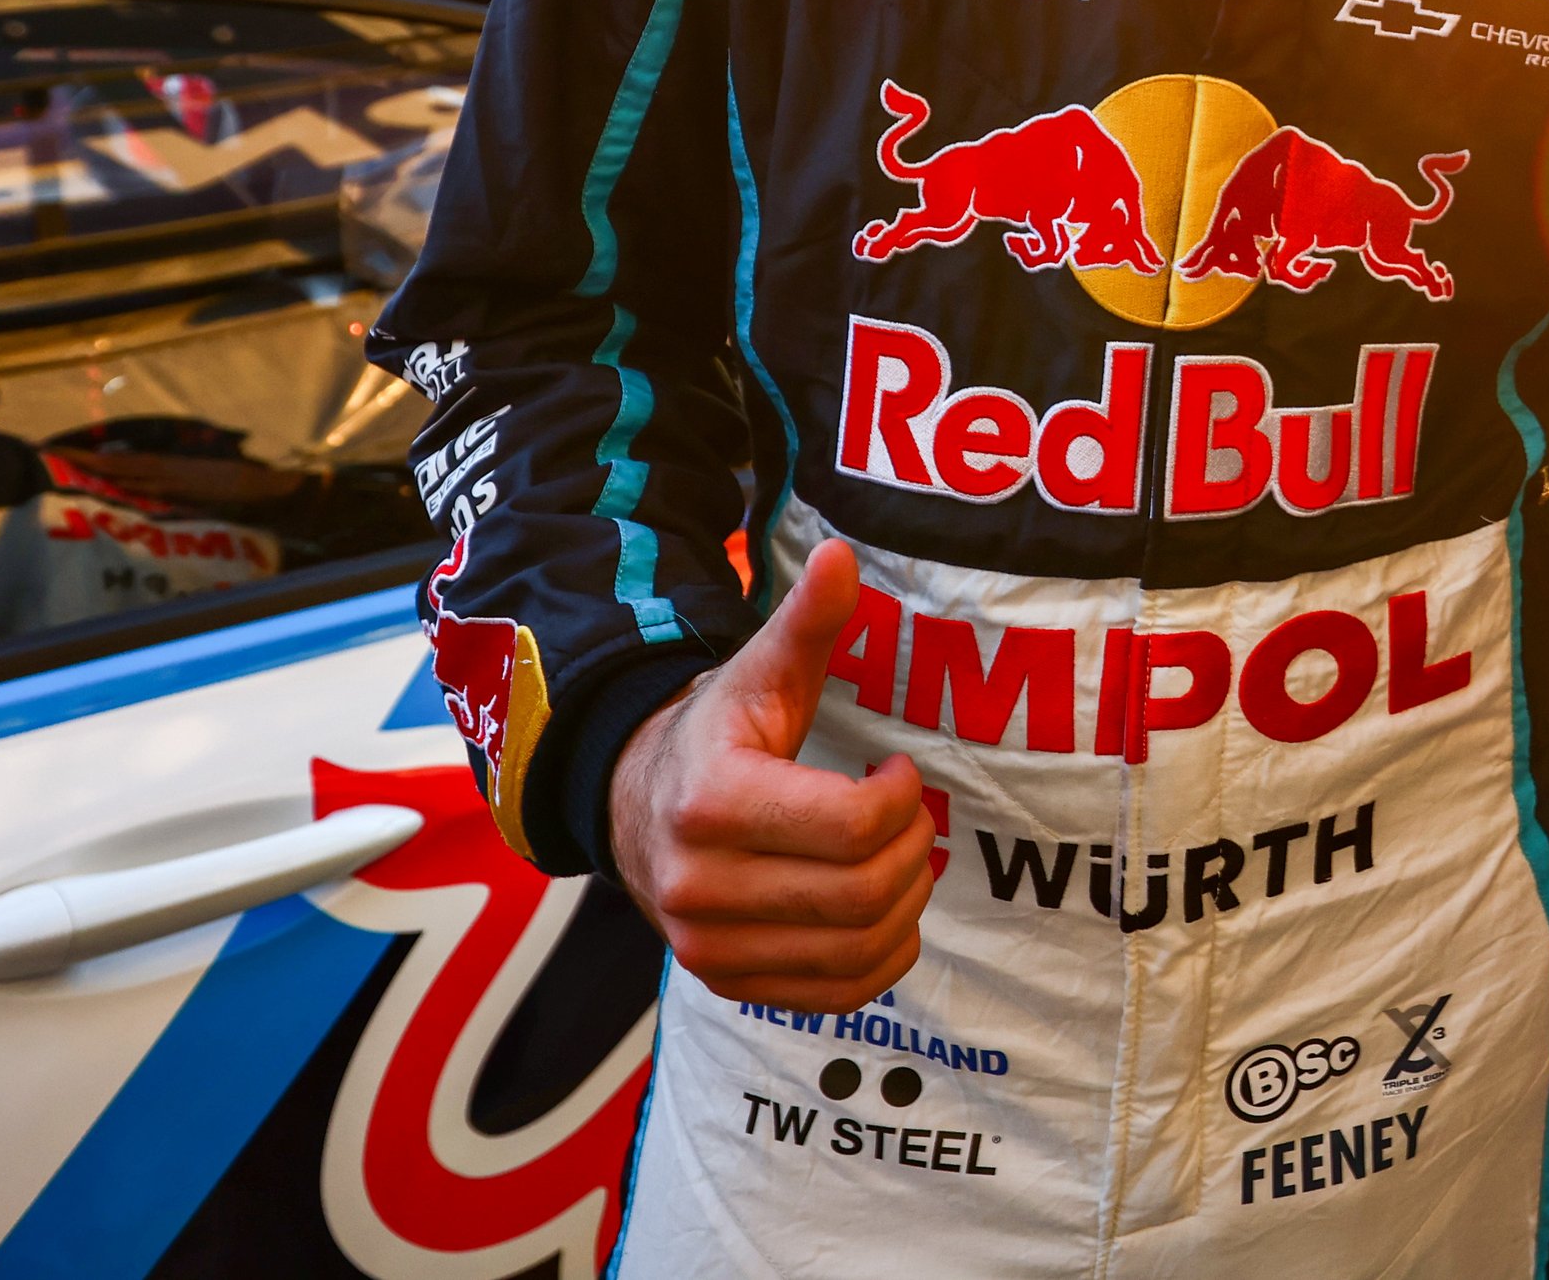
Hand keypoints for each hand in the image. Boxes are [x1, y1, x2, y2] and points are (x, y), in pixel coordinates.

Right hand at [608, 540, 934, 1011]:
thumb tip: (843, 555)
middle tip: (911, 816)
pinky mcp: (725, 982)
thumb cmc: (719, 736)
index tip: (896, 771)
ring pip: (854, 949)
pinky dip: (881, 960)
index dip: (899, 799)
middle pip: (860, 893)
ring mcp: (706, 945)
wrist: (637, 806)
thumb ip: (805, 622)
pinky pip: (833, 993)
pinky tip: (885, 913)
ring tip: (901, 859)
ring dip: (905, 904)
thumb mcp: (759, 674)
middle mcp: (698, 886)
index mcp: (711, 802)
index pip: (851, 827)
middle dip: (912, 850)